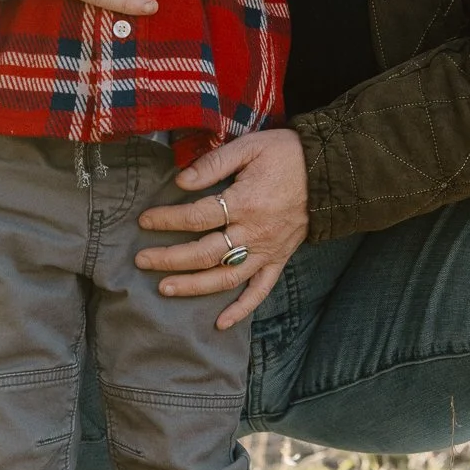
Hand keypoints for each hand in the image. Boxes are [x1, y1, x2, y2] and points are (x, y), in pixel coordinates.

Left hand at [136, 130, 308, 328]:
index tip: (145, 221)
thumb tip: (181, 181)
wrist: (328, 171)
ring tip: (164, 289)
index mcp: (245, 203)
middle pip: (205, 252)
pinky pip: (260, 291)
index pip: (198, 216)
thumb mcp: (249, 147)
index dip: (168, 220)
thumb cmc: (285, 155)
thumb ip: (214, 163)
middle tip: (142, 261)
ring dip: (194, 286)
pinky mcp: (279, 260)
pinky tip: (220, 323)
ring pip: (226, 277)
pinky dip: (242, 310)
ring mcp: (267, 251)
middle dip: (170, 258)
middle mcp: (254, 233)